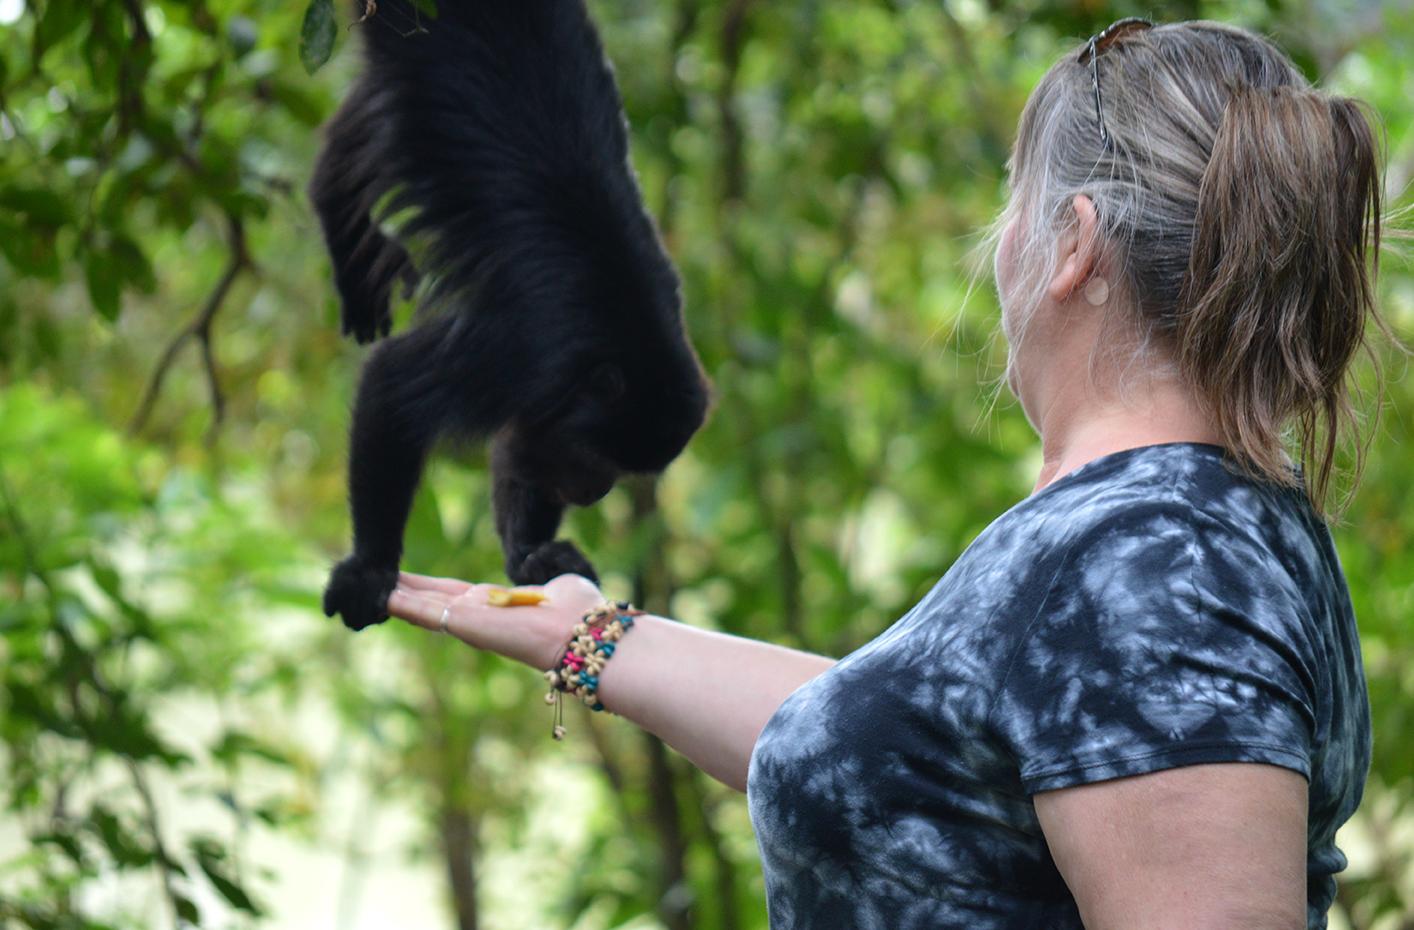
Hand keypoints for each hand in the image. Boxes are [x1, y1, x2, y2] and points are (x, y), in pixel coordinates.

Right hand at [387, 571, 605, 668]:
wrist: (581, 634)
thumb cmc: (578, 613)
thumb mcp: (559, 588)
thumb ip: (550, 586)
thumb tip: (558, 588)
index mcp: (497, 606)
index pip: (454, 595)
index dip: (428, 587)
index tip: (407, 579)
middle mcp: (479, 616)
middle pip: (431, 600)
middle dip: (404, 590)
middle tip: (375, 580)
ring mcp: (469, 621)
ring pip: (423, 607)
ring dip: (396, 596)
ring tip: (367, 586)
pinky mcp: (464, 623)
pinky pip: (425, 611)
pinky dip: (401, 602)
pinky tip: (379, 594)